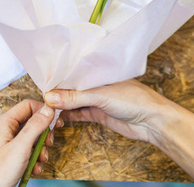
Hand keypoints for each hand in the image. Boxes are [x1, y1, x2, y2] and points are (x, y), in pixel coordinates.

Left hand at [0, 99, 60, 186]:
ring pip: (30, 139)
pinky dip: (32, 159)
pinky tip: (33, 169)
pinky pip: (25, 151)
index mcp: (3, 124)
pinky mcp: (7, 157)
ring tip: (39, 161)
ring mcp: (4, 144)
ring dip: (39, 150)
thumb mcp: (20, 148)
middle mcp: (3, 131)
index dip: (43, 112)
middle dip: (43, 135)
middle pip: (31, 123)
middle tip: (47, 145)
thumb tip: (48, 109)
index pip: (28, 106)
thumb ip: (35, 126)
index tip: (55, 123)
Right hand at [44, 79, 175, 145]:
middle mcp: (97, 83)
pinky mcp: (99, 113)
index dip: (58, 77)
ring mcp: (98, 99)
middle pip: (72, 87)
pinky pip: (79, 114)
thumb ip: (76, 97)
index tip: (41, 83)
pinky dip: (69, 117)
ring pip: (74, 101)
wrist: (153, 122)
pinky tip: (58, 119)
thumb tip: (50, 97)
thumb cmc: (135, 100)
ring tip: (46, 112)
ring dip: (61, 107)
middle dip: (57, 93)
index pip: (74, 71)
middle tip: (40, 100)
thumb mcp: (102, 95)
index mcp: (99, 71)